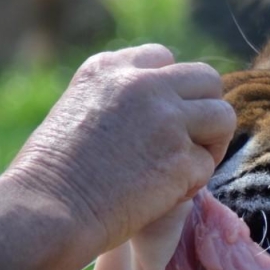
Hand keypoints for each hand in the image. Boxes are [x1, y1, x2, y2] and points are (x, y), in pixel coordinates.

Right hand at [4, 44, 235, 258]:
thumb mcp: (75, 111)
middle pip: (206, 79)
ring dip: (212, 142)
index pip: (164, 58)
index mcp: (108, 68)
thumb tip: (158, 112)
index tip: (160, 119)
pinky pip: (207, 165)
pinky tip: (164, 196)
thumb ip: (118, 101)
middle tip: (190, 143)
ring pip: (223, 116)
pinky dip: (193, 183)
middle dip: (204, 110)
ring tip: (188, 168)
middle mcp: (142, 85)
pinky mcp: (182, 158)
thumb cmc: (49, 176)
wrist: (46, 210)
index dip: (171, 91)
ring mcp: (166, 119)